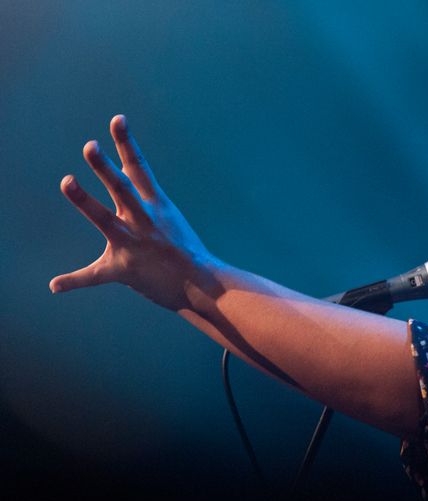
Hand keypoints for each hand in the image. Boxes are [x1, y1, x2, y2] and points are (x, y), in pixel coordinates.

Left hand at [50, 115, 213, 311]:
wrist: (204, 285)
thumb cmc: (185, 251)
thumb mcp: (170, 217)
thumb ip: (144, 195)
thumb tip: (126, 168)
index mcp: (157, 206)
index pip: (139, 168)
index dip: (126, 143)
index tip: (117, 120)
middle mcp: (145, 220)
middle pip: (122, 187)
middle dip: (105, 167)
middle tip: (89, 146)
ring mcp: (134, 244)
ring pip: (105, 218)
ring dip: (84, 199)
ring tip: (66, 181)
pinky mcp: (125, 270)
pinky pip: (95, 276)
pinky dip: (74, 280)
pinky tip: (55, 284)